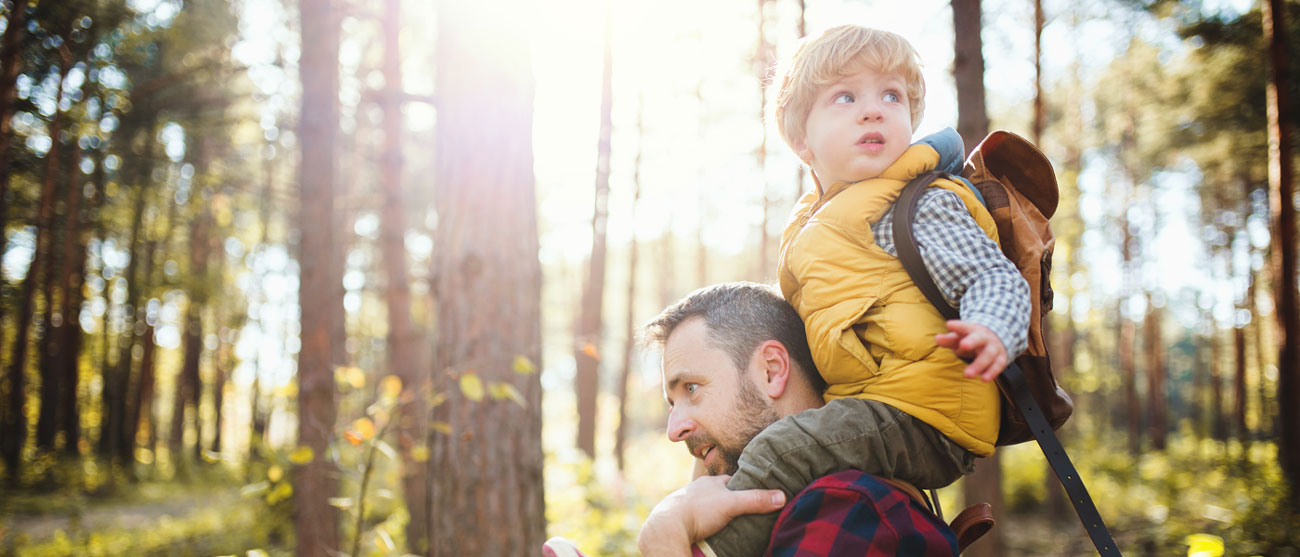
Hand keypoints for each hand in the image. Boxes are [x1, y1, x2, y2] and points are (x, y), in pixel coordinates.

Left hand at [637, 475, 786, 556]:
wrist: (668, 526)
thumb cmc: (699, 511)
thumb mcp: (732, 504)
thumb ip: (756, 500)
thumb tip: (781, 496)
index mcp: (709, 482)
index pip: (730, 481)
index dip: (742, 488)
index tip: (751, 495)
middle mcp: (696, 489)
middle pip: (717, 493)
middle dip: (726, 501)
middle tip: (739, 512)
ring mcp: (685, 502)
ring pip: (703, 505)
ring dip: (712, 512)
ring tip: (723, 523)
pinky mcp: (677, 517)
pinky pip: (692, 517)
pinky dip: (700, 521)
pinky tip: (704, 529)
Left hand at [934, 320, 1007, 381]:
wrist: (996, 337)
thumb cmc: (971, 339)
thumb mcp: (959, 338)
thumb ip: (948, 340)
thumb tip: (937, 338)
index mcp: (972, 329)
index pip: (964, 326)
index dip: (957, 326)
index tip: (949, 325)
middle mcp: (985, 337)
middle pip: (979, 338)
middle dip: (972, 341)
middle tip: (963, 346)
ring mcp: (994, 346)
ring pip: (988, 355)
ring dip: (979, 365)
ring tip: (967, 374)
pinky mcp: (1001, 357)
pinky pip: (998, 365)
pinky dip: (992, 372)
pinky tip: (984, 379)